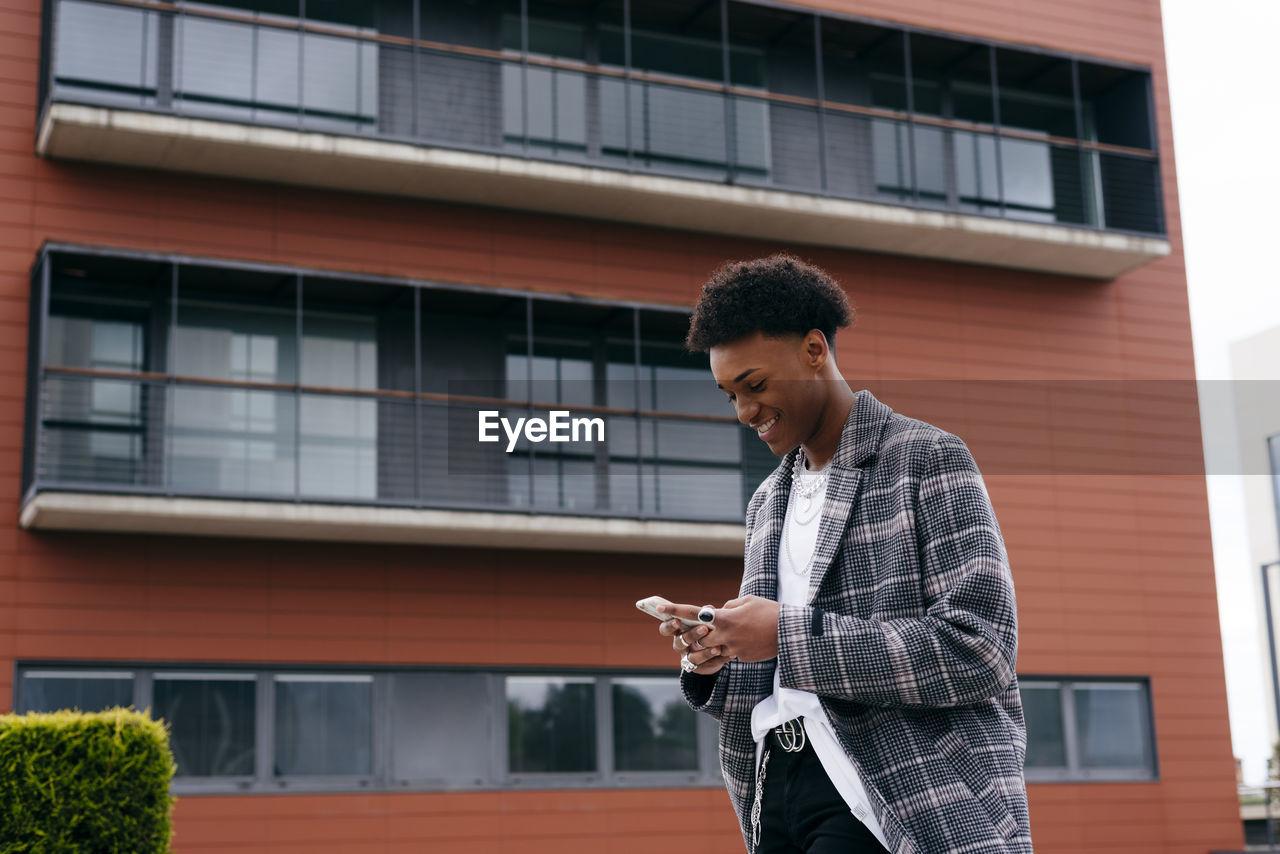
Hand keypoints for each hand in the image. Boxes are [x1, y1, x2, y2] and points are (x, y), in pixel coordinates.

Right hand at [656, 606, 730, 675]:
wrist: (713, 649)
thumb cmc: (706, 628)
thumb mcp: (704, 619)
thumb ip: (704, 613)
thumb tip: (708, 609)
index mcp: (677, 631)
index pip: (665, 628)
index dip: (669, 625)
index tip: (677, 620)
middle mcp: (680, 644)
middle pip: (680, 642)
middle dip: (692, 635)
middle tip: (705, 629)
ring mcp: (687, 657)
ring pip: (693, 657)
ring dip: (705, 652)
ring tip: (718, 648)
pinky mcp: (698, 668)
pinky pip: (708, 665)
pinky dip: (719, 660)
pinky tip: (729, 655)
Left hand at [659, 596, 779, 663]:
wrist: (790, 632)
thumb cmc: (769, 611)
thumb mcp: (747, 601)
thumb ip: (728, 606)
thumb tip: (718, 611)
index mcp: (724, 618)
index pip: (693, 613)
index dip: (674, 610)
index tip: (659, 607)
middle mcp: (725, 635)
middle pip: (697, 638)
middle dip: (691, 634)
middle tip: (687, 627)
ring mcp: (733, 649)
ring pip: (708, 652)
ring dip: (705, 646)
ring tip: (706, 639)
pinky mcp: (741, 658)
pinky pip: (725, 657)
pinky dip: (723, 652)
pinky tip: (731, 645)